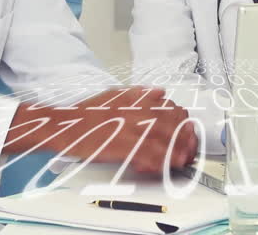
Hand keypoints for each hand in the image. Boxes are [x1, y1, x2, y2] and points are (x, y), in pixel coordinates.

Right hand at [32, 88, 197, 173]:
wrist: (66, 125)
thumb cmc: (88, 114)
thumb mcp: (114, 95)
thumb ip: (138, 94)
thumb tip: (160, 91)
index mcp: (135, 100)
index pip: (168, 109)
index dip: (182, 121)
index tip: (189, 131)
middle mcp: (135, 112)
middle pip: (169, 125)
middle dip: (183, 138)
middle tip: (191, 149)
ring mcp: (128, 128)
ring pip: (160, 140)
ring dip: (175, 151)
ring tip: (183, 160)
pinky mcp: (120, 145)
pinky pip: (144, 154)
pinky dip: (156, 161)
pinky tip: (163, 167)